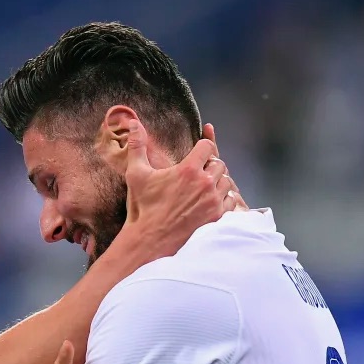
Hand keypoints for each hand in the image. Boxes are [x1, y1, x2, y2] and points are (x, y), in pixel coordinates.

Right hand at [118, 121, 242, 259]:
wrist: (151, 241)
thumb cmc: (143, 208)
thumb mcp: (137, 174)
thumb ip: (137, 146)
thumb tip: (132, 122)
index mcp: (188, 169)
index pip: (207, 146)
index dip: (202, 148)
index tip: (197, 154)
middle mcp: (205, 183)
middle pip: (220, 163)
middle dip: (210, 166)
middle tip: (198, 174)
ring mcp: (213, 201)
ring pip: (226, 182)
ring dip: (218, 182)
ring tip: (205, 188)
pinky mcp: (218, 217)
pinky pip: (231, 201)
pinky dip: (224, 199)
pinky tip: (212, 202)